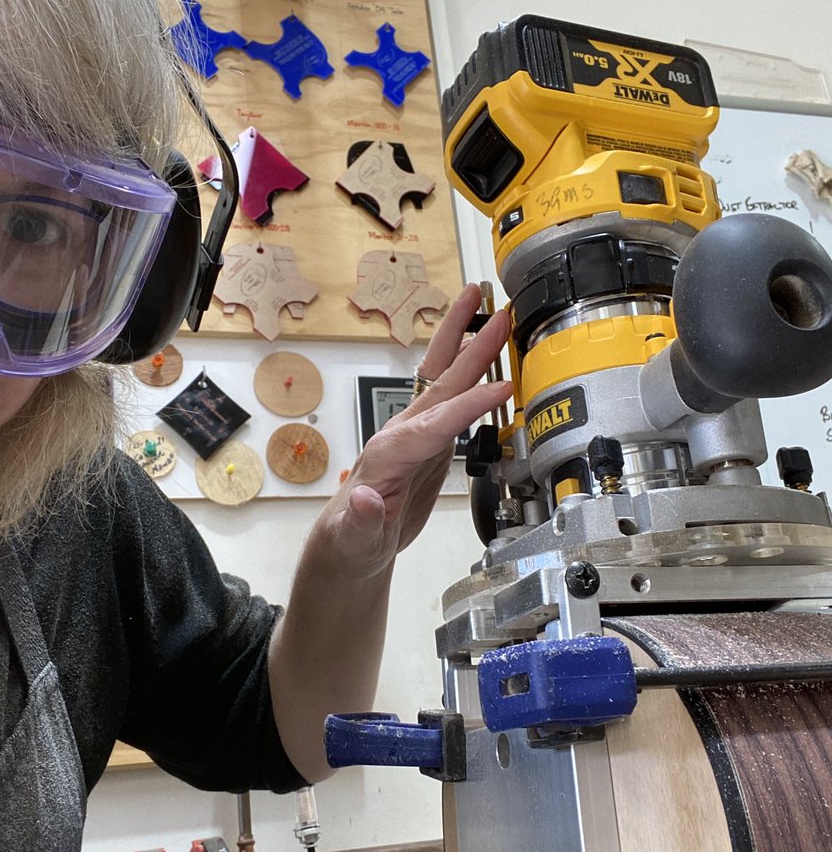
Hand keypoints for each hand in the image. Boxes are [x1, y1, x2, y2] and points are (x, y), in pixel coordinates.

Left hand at [316, 283, 512, 578]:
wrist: (350, 546)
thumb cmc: (352, 542)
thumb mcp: (355, 540)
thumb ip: (361, 522)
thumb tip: (365, 499)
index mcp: (388, 455)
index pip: (433, 425)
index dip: (467, 406)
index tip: (500, 389)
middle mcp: (401, 434)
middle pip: (440, 382)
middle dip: (468, 346)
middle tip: (496, 312)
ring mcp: (415, 433)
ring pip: (444, 378)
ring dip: (467, 342)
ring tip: (487, 306)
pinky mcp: (428, 440)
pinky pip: (454, 397)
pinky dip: (471, 371)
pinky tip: (485, 354)